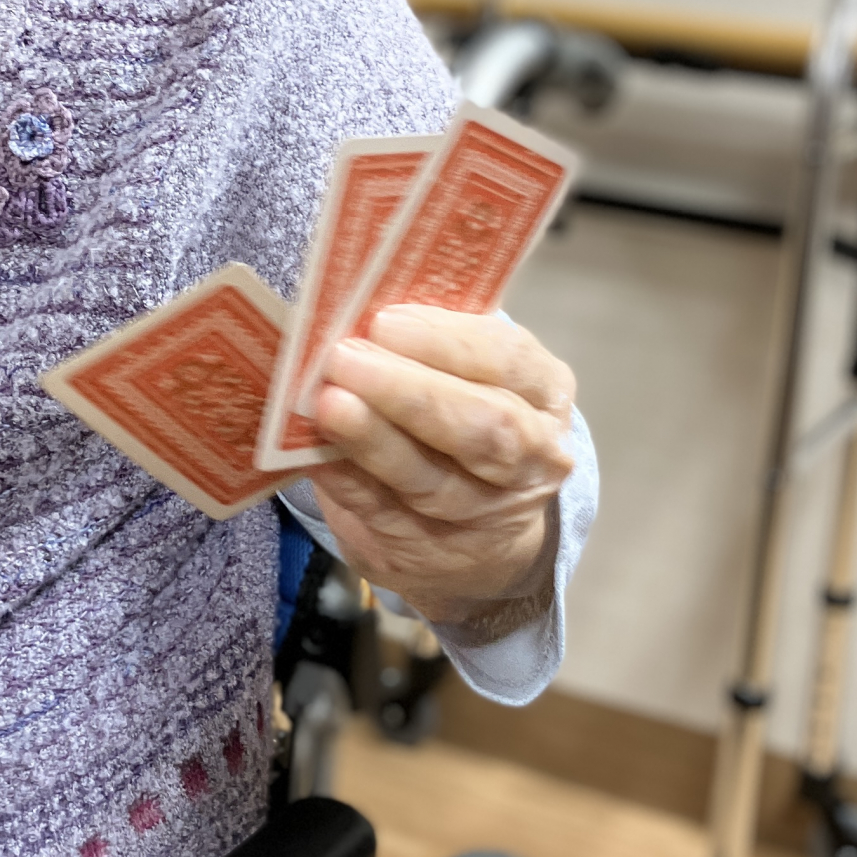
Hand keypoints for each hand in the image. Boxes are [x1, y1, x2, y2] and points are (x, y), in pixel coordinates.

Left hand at [311, 304, 576, 625]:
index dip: (447, 342)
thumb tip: (363, 307)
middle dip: (410, 391)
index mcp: (543, 393)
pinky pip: (382, 512)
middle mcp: (531, 457)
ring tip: (326, 403)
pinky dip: (345, 478)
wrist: (477, 534)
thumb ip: (431, 340)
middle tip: (346, 359)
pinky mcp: (427, 549)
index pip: (508, 361)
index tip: (386, 321)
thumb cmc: (461, 414)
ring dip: (373, 438)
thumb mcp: (469, 372)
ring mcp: (482, 512)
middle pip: (484, 428)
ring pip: (432, 479)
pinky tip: (313, 452)